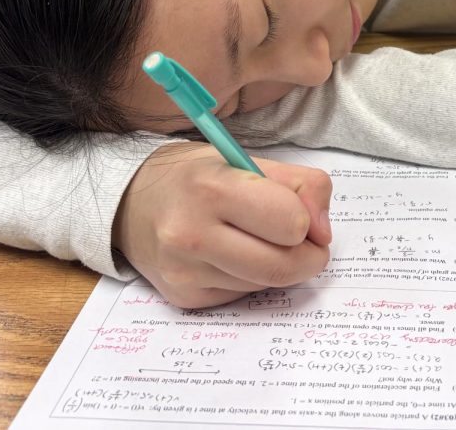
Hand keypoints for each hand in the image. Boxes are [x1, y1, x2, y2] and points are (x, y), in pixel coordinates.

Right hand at [114, 142, 332, 308]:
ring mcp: (185, 272)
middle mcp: (192, 234)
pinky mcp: (183, 298)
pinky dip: (250, 279)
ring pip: (266, 285)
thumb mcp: (247, 158)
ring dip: (277, 267)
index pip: (292, 223)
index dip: (307, 221)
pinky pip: (242, 296)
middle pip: (284, 266)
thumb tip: (324, 234)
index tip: (302, 215)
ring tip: (256, 240)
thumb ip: (302, 185)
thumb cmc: (198, 176)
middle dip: (307, 256)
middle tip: (303, 241)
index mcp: (213, 188)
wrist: (132, 200)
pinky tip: (230, 256)